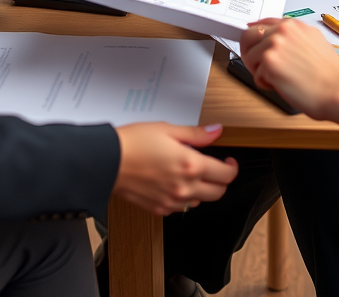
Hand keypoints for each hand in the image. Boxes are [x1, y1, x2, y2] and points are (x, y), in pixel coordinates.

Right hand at [114, 123, 237, 215]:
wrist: (107, 161)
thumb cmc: (135, 142)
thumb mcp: (168, 129)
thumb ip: (196, 134)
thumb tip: (216, 131)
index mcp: (190, 165)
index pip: (225, 175)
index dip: (232, 167)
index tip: (228, 160)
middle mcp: (184, 187)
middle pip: (218, 193)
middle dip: (221, 180)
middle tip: (216, 167)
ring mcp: (171, 201)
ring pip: (200, 202)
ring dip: (203, 189)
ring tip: (192, 173)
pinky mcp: (159, 209)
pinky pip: (181, 208)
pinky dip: (185, 198)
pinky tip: (176, 183)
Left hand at [240, 18, 338, 125]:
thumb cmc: (331, 75)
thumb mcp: (314, 43)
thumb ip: (293, 39)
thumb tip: (277, 44)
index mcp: (295, 25)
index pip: (263, 23)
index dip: (256, 36)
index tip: (253, 42)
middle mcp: (283, 30)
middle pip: (248, 35)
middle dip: (249, 52)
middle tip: (259, 67)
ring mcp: (275, 44)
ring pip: (250, 56)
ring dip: (260, 71)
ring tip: (281, 79)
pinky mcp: (269, 61)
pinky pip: (256, 75)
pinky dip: (266, 85)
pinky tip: (284, 86)